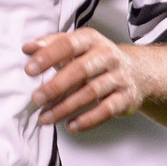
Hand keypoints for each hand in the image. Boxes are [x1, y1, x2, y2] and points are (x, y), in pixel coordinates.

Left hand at [23, 28, 144, 132]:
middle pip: (80, 70)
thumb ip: (52, 45)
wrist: (138, 71)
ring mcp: (119, 77)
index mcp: (91, 39)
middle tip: (36, 99)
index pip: (68, 44)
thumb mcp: (78, 46)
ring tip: (45, 117)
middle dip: (55, 86)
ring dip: (65, 107)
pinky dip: (87, 120)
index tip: (29, 70)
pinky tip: (70, 126)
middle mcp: (107, 55)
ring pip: (91, 92)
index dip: (48, 56)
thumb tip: (28, 48)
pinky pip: (106, 110)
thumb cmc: (98, 58)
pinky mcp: (126, 97)